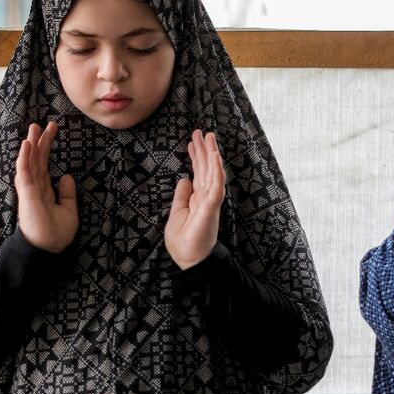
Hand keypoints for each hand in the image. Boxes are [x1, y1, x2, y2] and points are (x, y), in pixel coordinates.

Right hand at [15, 121, 78, 252]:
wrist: (48, 250)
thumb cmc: (56, 234)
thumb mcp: (68, 209)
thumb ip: (67, 193)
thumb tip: (66, 176)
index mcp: (44, 190)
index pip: (45, 164)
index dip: (47, 147)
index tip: (52, 130)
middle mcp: (35, 188)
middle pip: (37, 159)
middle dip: (40, 141)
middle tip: (44, 123)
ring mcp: (29, 190)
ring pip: (29, 162)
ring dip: (31, 144)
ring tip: (33, 127)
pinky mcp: (26, 194)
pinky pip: (24, 173)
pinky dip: (25, 158)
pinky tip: (27, 144)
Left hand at [165, 130, 226, 269]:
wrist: (190, 261)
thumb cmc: (184, 241)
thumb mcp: (177, 213)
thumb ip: (182, 196)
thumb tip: (184, 180)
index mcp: (198, 198)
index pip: (198, 173)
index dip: (196, 157)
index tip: (192, 142)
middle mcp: (206, 197)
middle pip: (206, 168)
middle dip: (203, 150)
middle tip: (200, 132)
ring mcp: (210, 201)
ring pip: (212, 172)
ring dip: (211, 154)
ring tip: (208, 137)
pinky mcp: (211, 207)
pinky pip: (216, 185)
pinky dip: (216, 170)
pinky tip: (215, 157)